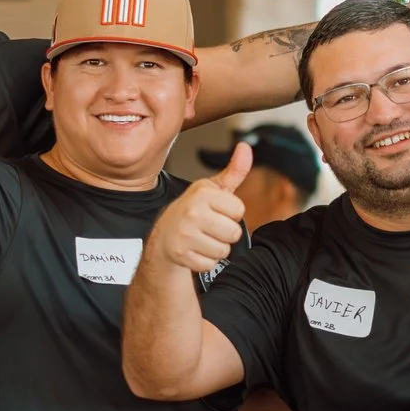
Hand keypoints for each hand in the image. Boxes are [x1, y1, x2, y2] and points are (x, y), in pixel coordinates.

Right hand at [149, 143, 250, 274]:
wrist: (163, 235)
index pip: (239, 210)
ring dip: (216, 248)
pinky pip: (210, 264)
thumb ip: (234, 171)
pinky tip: (194, 250)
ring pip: (223, 251)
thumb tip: (246, 147)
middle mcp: (192, 211)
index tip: (217, 212)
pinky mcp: (181, 254)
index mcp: (202, 193)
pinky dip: (204, 261)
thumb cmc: (193, 211)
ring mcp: (185, 234)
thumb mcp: (212, 190)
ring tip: (202, 238)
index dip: (231, 214)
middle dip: (225, 233)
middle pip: (234, 233)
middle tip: (210, 228)